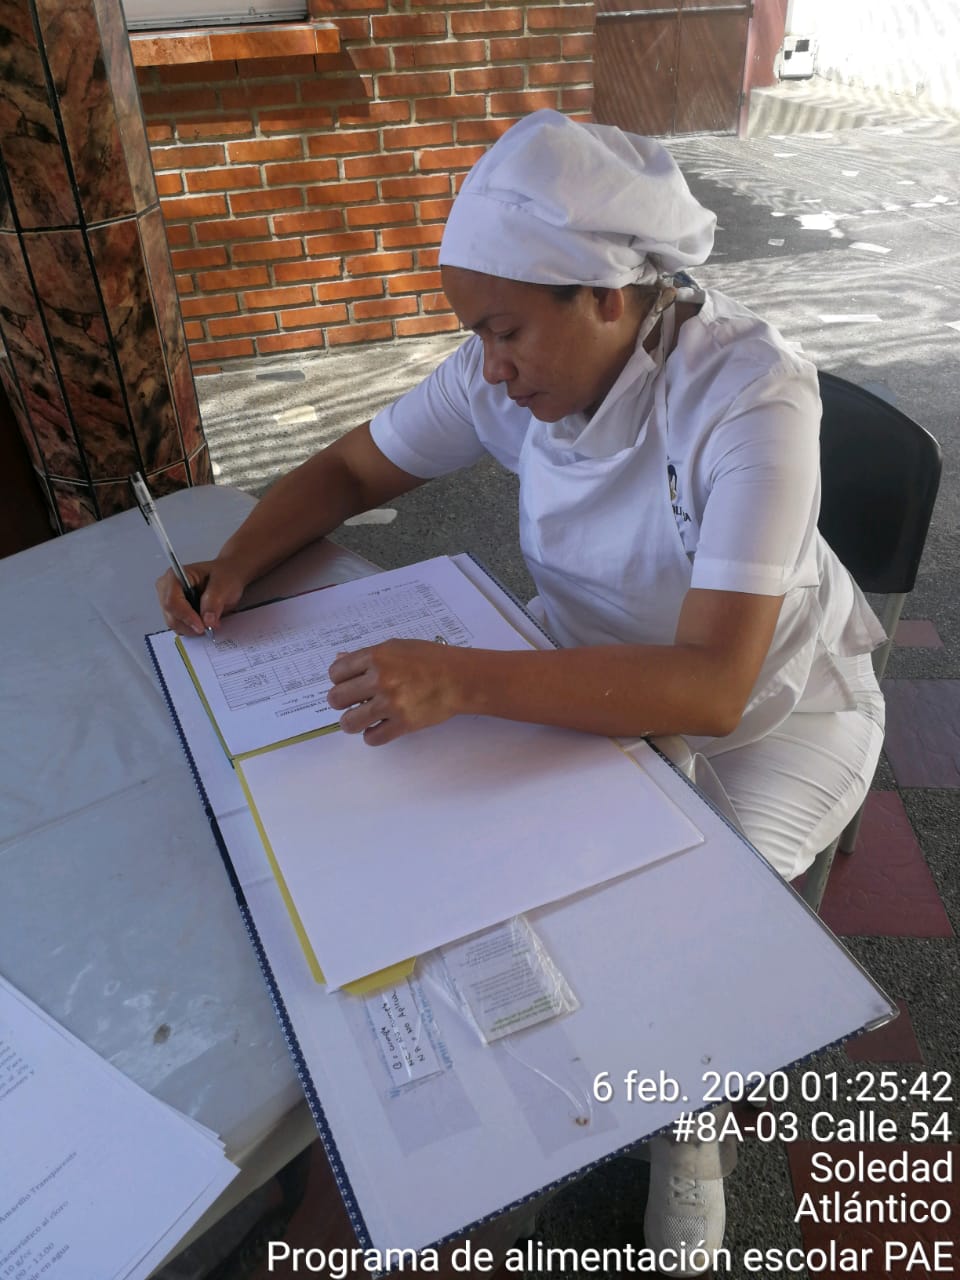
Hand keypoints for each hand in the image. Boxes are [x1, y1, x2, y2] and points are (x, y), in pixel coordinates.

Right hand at [155, 556, 247, 634]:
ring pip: (174, 623)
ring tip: (210, 622)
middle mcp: (167, 588)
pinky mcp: (175, 612)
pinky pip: (180, 627)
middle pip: (171, 615)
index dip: (186, 616)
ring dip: (192, 628)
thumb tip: (207, 621)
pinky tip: (204, 622)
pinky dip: (192, 629)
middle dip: (190, 624)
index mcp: (175, 575)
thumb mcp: (224, 584)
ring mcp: (169, 601)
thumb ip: (214, 601)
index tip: (202, 626)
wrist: (229, 577)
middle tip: (210, 627)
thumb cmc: (225, 574)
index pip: (172, 601)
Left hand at [327, 639, 464, 744]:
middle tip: (354, 702)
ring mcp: (390, 703)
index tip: (348, 683)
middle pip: (336, 698)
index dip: (340, 680)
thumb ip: (368, 656)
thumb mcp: (397, 647)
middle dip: (342, 702)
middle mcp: (380, 679)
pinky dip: (372, 736)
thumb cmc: (431, 659)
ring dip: (352, 722)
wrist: (460, 678)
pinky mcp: (402, 724)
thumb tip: (340, 660)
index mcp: (376, 656)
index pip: (336, 673)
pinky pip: (372, 738)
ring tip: (362, 719)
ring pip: (349, 722)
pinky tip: (379, 728)